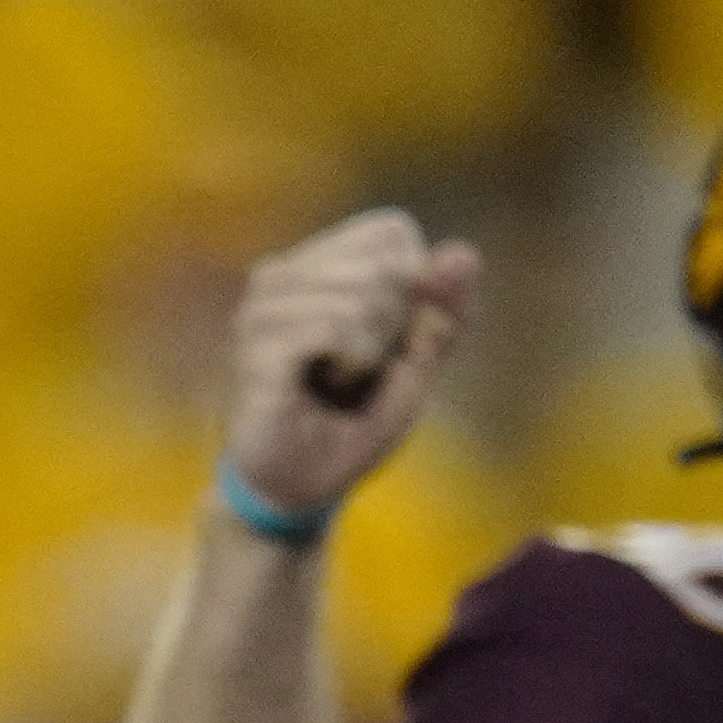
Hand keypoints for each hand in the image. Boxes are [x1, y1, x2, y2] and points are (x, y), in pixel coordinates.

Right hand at [220, 209, 481, 532]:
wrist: (300, 490)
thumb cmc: (351, 425)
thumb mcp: (415, 367)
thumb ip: (441, 314)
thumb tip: (464, 253)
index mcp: (313, 266)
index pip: (391, 232)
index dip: (414, 286)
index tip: (388, 339)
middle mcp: (279, 275)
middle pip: (382, 262)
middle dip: (394, 324)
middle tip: (361, 368)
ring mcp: (262, 309)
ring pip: (360, 295)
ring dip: (372, 350)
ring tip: (341, 381)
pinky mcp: (258, 348)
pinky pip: (333, 327)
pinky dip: (354, 361)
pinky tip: (331, 384)